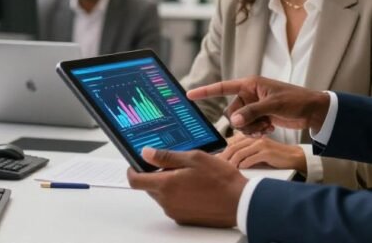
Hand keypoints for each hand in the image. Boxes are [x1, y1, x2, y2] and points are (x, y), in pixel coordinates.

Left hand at [126, 148, 246, 227]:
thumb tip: (146, 153)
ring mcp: (175, 212)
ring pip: (161, 195)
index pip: (135, 181)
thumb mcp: (194, 158)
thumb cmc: (221, 180)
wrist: (240, 203)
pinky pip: (172, 204)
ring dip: (167, 185)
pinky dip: (177, 194)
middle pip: (149, 187)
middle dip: (155, 175)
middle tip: (172, 163)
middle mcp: (167, 202)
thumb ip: (167, 156)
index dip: (132, 170)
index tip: (135, 163)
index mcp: (166, 185)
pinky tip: (194, 186)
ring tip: (188, 174)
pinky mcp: (184, 218)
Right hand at [187, 76, 330, 136]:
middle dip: (242, 121)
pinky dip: (257, 131)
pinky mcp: (260, 117)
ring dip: (251, 128)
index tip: (189, 94)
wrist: (312, 111)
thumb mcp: (273, 105)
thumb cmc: (295, 101)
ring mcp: (254, 107)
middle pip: (231, 112)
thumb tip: (233, 122)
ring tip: (267, 126)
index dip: (205, 91)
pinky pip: (248, 128)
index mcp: (250, 84)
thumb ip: (251, 113)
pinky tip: (269, 128)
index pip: (222, 87)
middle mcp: (249, 95)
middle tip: (259, 123)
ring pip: (239, 123)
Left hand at [218, 133, 306, 173]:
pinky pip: (251, 158)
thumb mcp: (259, 153)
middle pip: (233, 147)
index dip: (223, 152)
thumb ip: (246, 154)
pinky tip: (240, 169)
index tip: (216, 161)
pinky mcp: (267, 152)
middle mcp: (255, 139)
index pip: (232, 143)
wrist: (294, 157)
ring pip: (240, 153)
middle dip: (224, 158)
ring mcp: (261, 144)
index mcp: (252, 138)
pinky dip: (244, 165)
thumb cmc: (276, 158)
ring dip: (232, 163)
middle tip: (218, 167)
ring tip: (228, 170)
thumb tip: (231, 161)